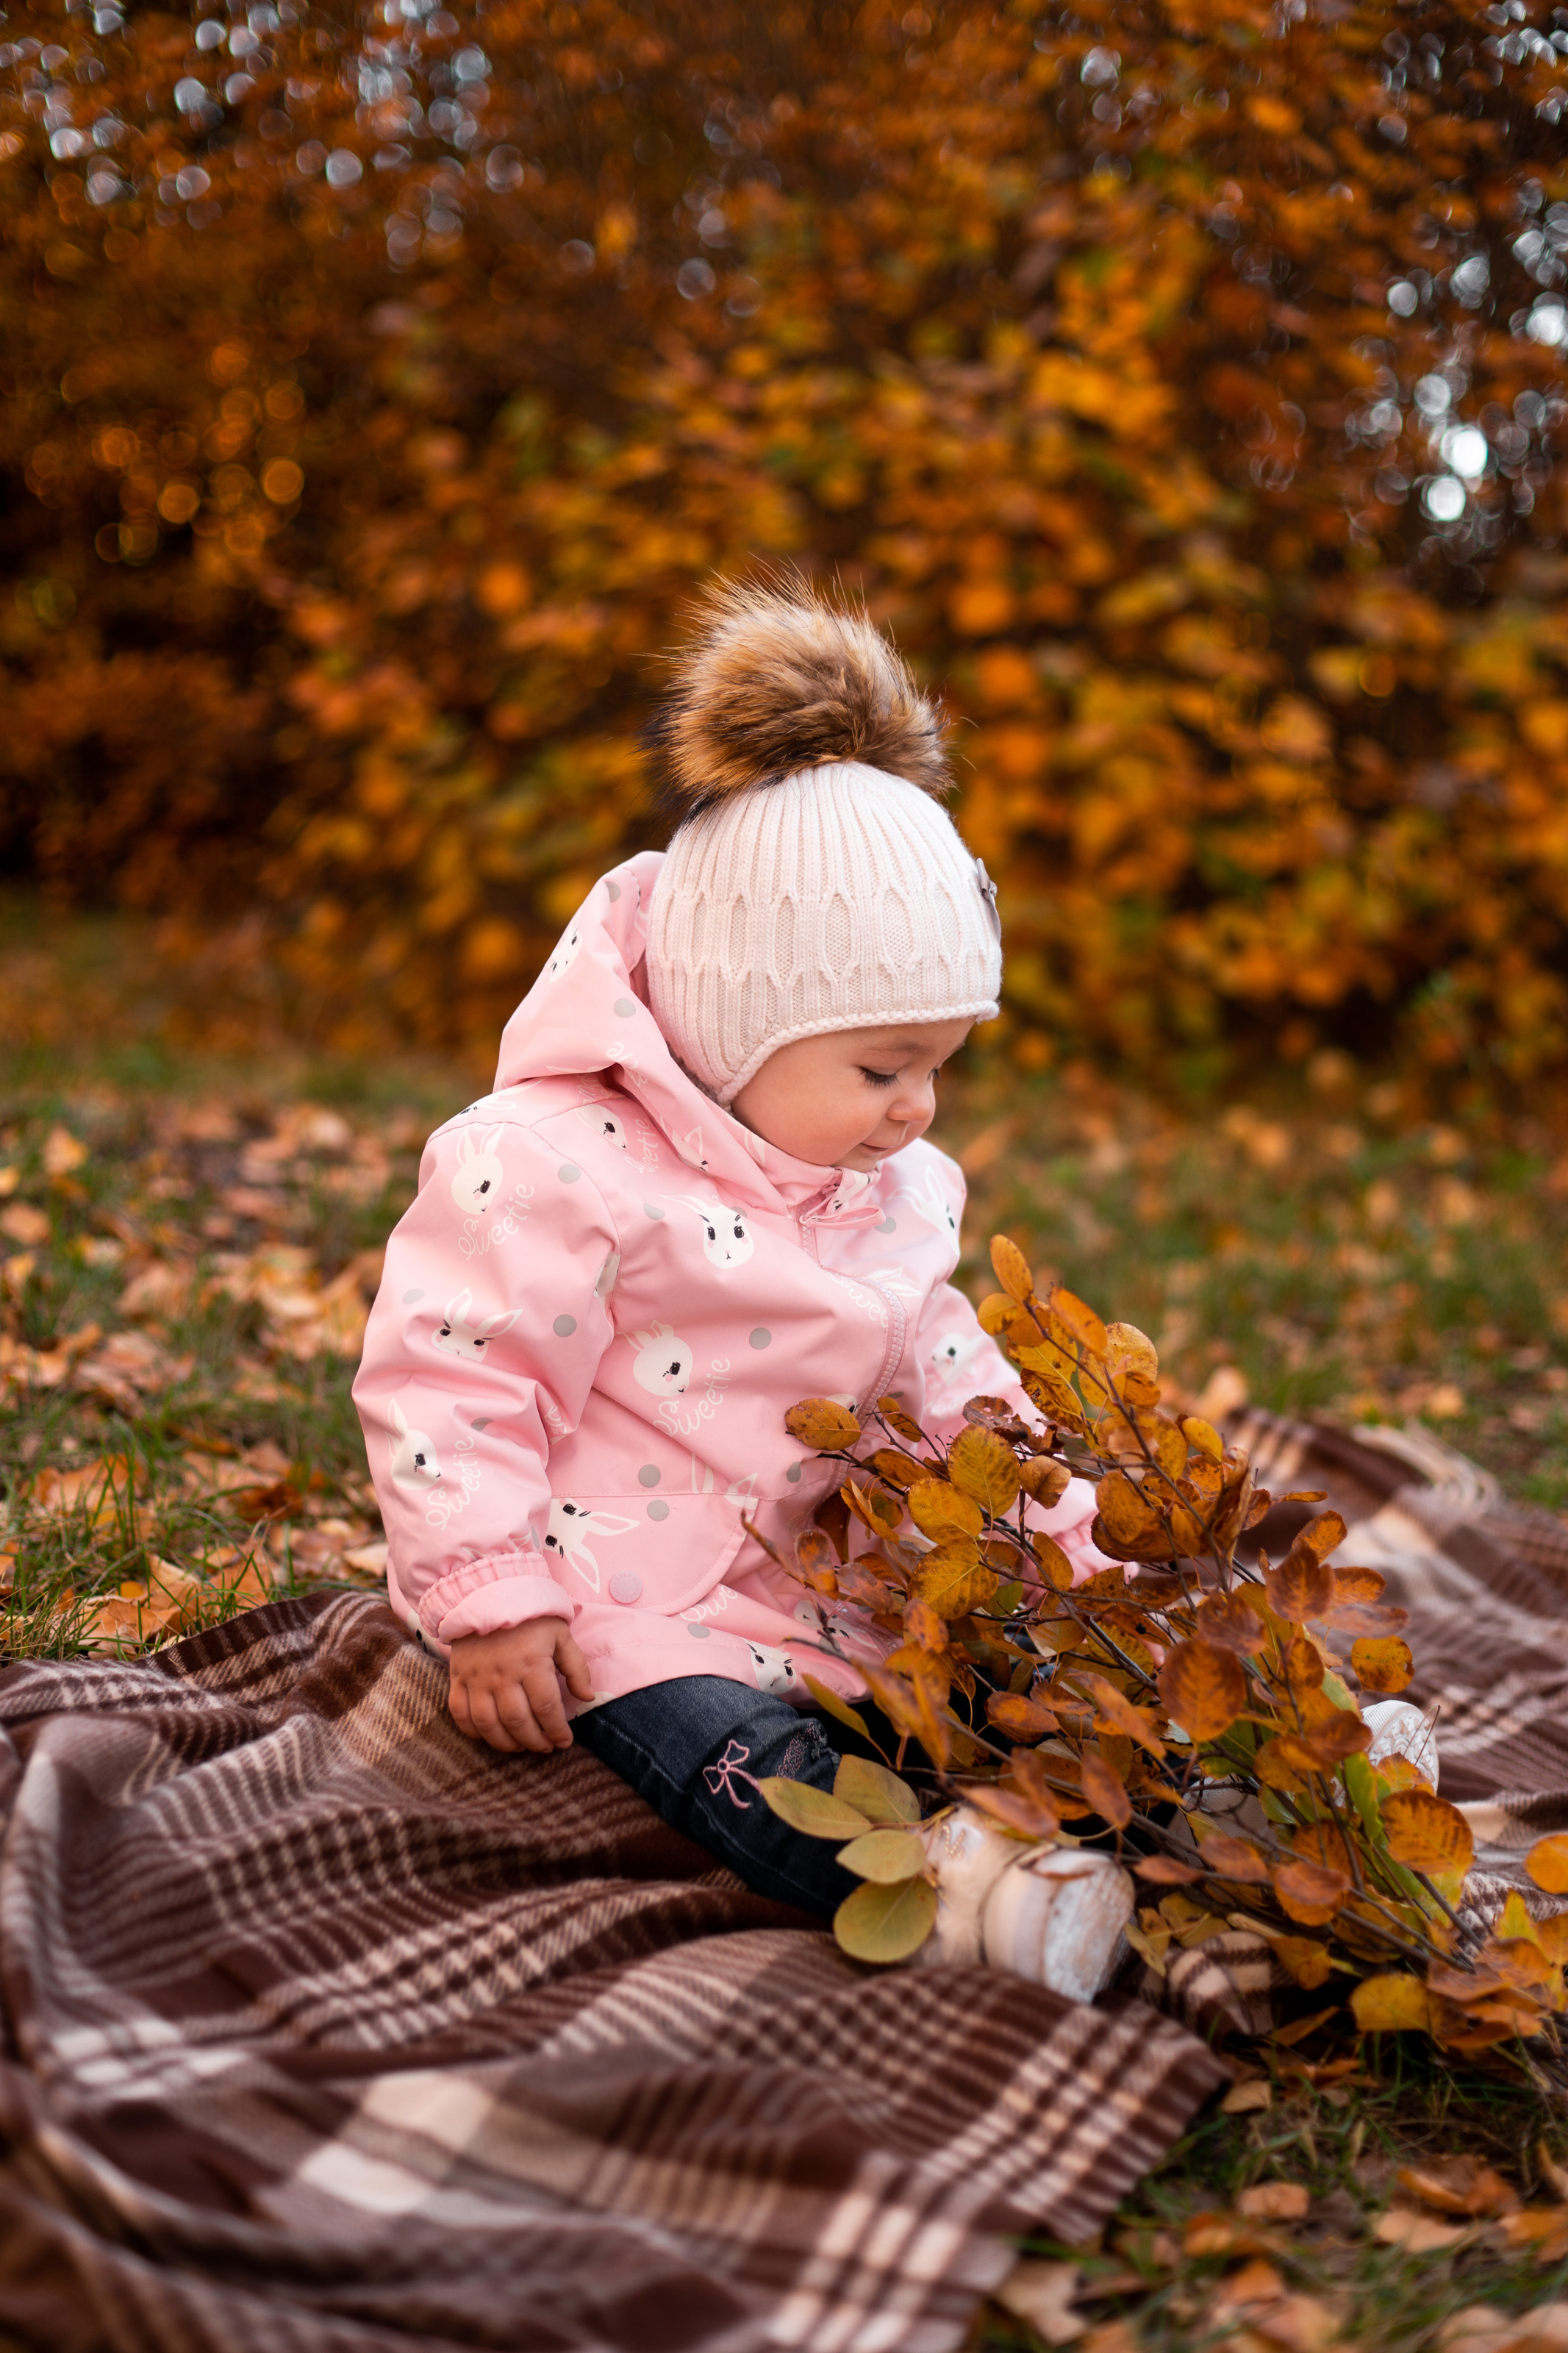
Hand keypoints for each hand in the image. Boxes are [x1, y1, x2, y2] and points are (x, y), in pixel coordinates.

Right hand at [447, 1617, 594, 1753]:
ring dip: (506, 1743)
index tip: (564, 1741)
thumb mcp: (561, 1635)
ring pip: (489, 1724)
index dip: (557, 1731)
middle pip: (519, 1722)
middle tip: (545, 1747)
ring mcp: (477, 1679)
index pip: (547, 1709)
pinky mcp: (458, 1678)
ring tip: (520, 1746)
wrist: (488, 1593)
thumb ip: (577, 1667)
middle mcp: (503, 1675)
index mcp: (533, 1664)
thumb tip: (587, 1697)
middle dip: (535, 1741)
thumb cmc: (530, 1617)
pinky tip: (489, 1735)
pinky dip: (474, 1732)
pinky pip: (461, 1714)